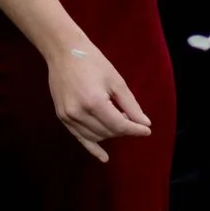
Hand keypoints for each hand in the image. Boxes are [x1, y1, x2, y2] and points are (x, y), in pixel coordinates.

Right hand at [45, 34, 154, 164]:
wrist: (64, 53)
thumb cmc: (93, 63)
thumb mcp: (116, 81)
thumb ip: (131, 105)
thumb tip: (145, 124)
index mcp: (94, 102)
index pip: (120, 125)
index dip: (135, 130)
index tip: (147, 131)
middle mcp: (78, 112)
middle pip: (108, 132)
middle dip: (124, 129)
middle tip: (133, 120)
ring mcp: (68, 116)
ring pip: (96, 136)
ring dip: (111, 133)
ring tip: (119, 121)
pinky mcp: (62, 117)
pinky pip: (80, 137)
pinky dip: (92, 147)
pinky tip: (103, 157)